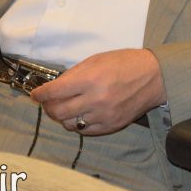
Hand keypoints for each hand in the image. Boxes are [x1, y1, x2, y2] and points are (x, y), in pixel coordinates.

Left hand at [30, 48, 165, 135]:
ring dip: (62, 116)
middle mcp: (95, 100)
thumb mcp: (96, 60)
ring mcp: (103, 116)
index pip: (54, 92)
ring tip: (65, 107)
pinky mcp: (110, 126)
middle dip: (47, 107)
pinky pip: (84, 131)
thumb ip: (73, 74)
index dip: (40, 94)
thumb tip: (54, 86)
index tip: (36, 94)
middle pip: (57, 112)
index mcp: (90, 80)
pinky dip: (77, 123)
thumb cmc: (125, 63)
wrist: (153, 77)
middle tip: (48, 102)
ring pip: (69, 124)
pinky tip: (80, 114)